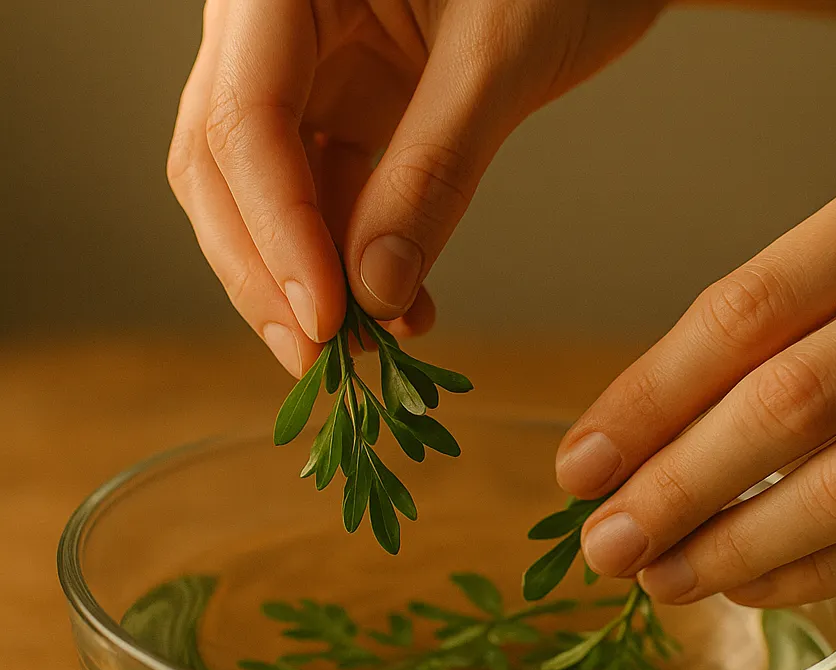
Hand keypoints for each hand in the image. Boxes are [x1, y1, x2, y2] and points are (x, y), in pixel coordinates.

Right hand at [167, 0, 663, 375]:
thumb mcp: (498, 58)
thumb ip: (433, 170)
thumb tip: (376, 292)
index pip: (243, 118)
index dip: (277, 231)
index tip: (324, 320)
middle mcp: (271, 24)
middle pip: (223, 166)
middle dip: (266, 272)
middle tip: (316, 358)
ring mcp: (306, 70)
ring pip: (266, 195)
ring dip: (312, 279)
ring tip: (370, 345)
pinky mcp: (348, 108)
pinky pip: (327, 197)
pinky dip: (354, 259)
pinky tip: (398, 307)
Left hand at [557, 138, 835, 605]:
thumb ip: (784, 318)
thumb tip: (644, 435)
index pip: (740, 315)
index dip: (646, 403)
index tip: (579, 468)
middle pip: (786, 405)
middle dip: (676, 489)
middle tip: (605, 546)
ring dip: (740, 545)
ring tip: (665, 576)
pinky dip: (823, 570)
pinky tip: (753, 583)